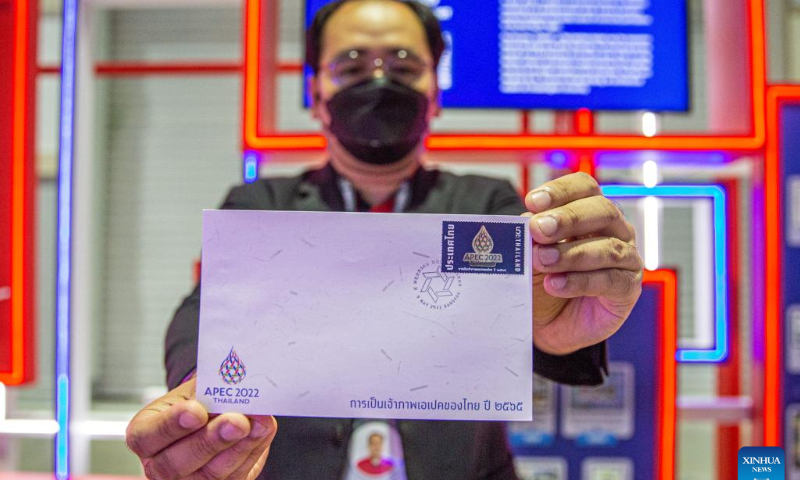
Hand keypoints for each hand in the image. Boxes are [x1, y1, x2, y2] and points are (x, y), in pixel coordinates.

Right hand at [126, 376, 276, 479]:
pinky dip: (252, 452)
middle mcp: (159, 465)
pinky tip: (262, 432)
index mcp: (145, 435)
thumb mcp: (196, 389)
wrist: (215, 417)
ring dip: (240, 447)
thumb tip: (234, 383)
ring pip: (210, 474)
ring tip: (258, 423)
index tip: (197, 411)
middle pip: (177, 463)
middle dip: (211, 440)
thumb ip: (209, 389)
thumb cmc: (199, 402)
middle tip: (237, 421)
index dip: (172, 425)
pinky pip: (235, 476)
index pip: (147, 436)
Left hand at [524, 172, 642, 354]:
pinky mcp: (627, 290)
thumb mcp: (528, 257)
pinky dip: (580, 281)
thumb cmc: (541, 282)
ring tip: (542, 260)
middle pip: (602, 210)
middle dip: (568, 218)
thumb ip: (531, 239)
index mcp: (590, 213)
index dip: (561, 191)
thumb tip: (527, 224)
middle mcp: (614, 230)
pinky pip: (611, 281)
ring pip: (608, 248)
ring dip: (571, 253)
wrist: (547, 324)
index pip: (584, 187)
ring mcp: (626, 259)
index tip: (533, 201)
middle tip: (538, 229)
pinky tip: (555, 284)